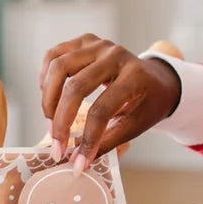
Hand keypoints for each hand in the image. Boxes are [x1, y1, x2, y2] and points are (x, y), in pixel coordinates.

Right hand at [39, 36, 180, 167]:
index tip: (77, 163)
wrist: (156, 79)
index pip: (102, 110)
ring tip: (50, 122)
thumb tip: (76, 162)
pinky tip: (49, 97)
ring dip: (48, 99)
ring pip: (58, 67)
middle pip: (75, 87)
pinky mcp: (85, 40)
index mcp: (134, 78)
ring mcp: (99, 44)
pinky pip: (54, 55)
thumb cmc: (146, 105)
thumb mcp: (134, 126)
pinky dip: (45, 78)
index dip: (87, 139)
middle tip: (57, 146)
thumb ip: (106, 142)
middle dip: (60, 121)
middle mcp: (116, 55)